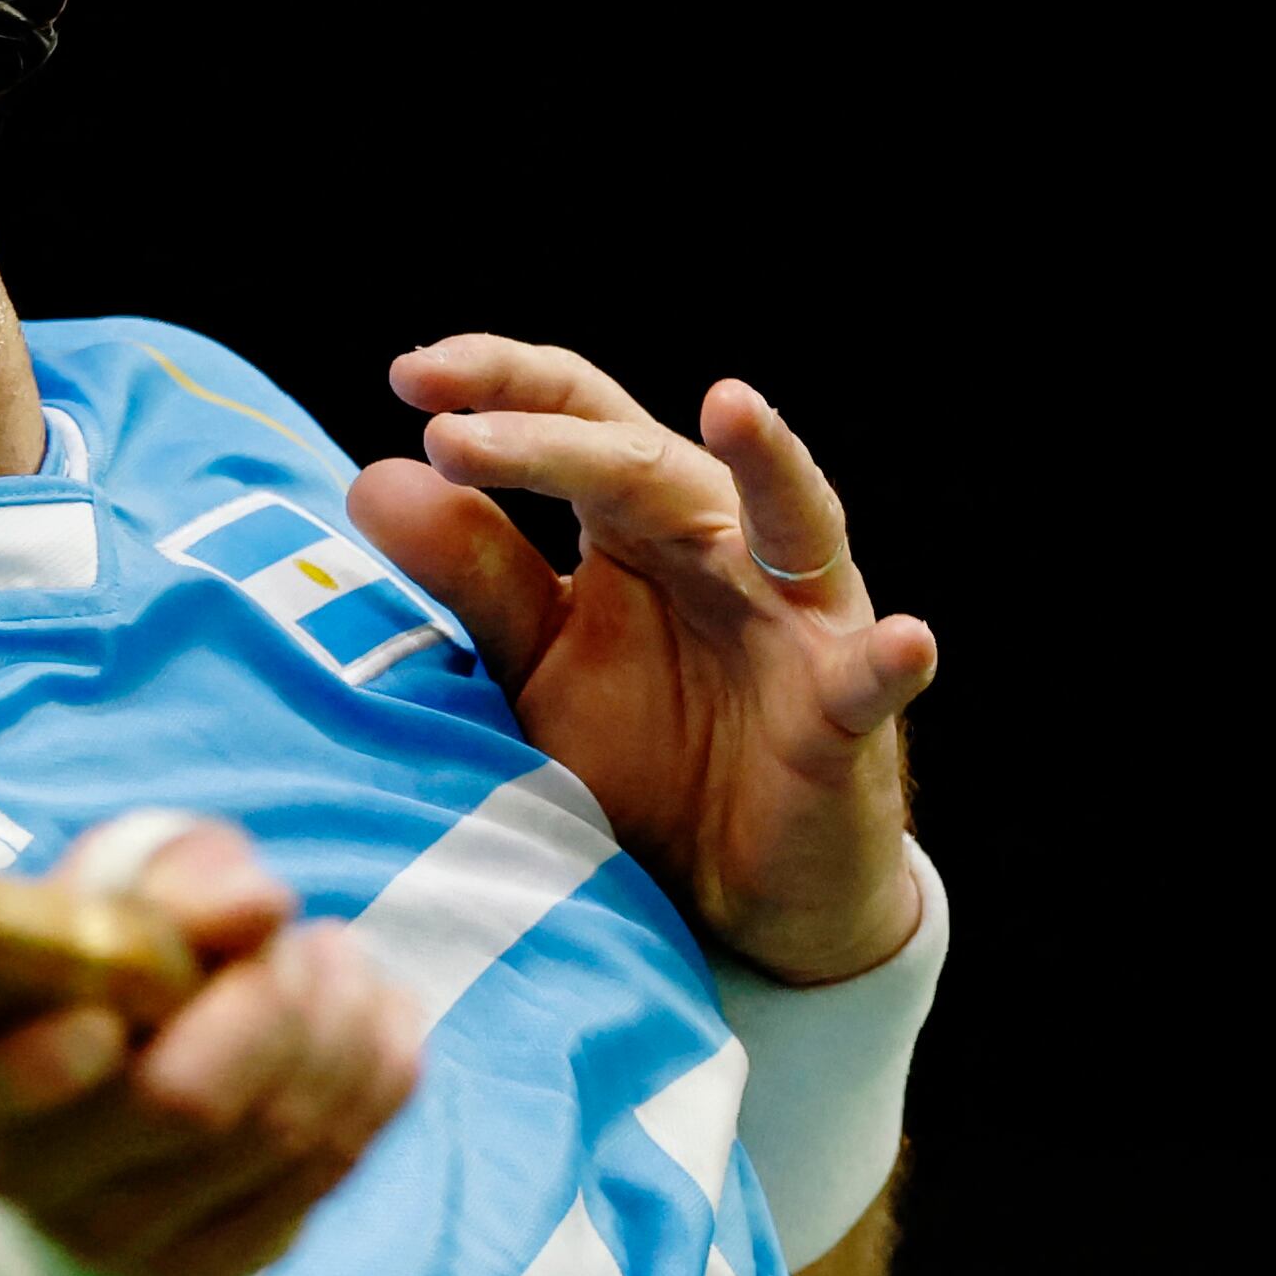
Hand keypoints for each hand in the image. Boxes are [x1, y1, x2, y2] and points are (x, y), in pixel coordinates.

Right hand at [0, 822, 423, 1275]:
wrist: (121, 1099)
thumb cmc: (106, 966)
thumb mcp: (119, 889)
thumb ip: (172, 875)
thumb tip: (256, 905)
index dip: (35, 1064)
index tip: (106, 1019)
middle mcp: (19, 1170)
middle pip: (180, 1102)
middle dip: (273, 996)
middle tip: (291, 939)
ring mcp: (119, 1236)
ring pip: (277, 1129)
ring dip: (340, 1020)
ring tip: (333, 961)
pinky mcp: (211, 1263)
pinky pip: (331, 1164)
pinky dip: (376, 1072)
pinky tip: (368, 1018)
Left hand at [349, 338, 934, 985]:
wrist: (729, 898)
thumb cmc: (641, 760)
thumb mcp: (538, 669)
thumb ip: (472, 580)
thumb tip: (373, 477)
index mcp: (640, 524)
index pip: (576, 417)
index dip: (500, 383)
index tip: (408, 377)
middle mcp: (725, 547)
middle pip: (646, 461)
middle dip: (550, 441)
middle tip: (453, 434)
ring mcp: (798, 622)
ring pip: (792, 524)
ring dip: (770, 464)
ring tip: (735, 406)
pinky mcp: (845, 713)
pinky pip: (871, 677)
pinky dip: (888, 658)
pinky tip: (903, 640)